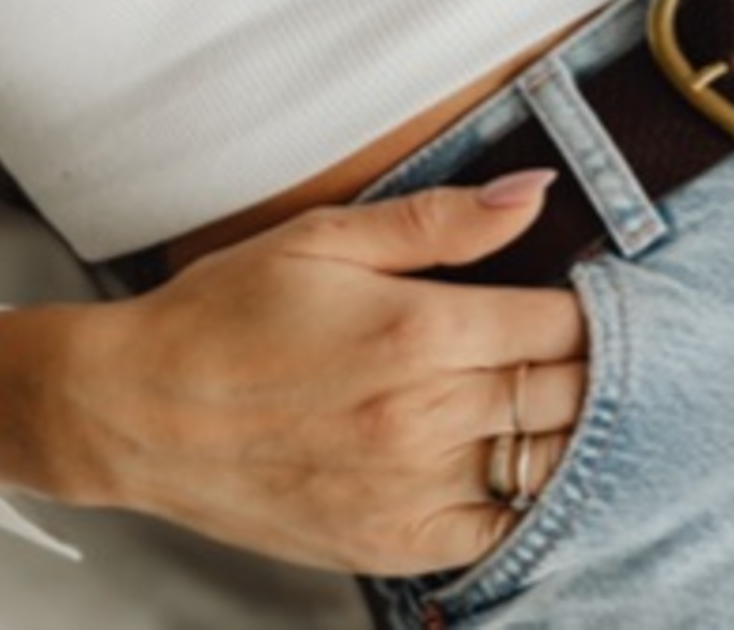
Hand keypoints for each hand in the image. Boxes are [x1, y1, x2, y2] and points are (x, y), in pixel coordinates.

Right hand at [0, 170, 587, 574]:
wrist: (134, 415)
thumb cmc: (229, 314)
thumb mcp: (327, 239)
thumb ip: (443, 220)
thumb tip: (537, 191)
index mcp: (421, 331)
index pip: (565, 324)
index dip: (597, 308)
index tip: (599, 296)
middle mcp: (428, 417)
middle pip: (570, 394)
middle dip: (596, 366)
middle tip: (599, 347)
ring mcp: (413, 489)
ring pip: (548, 464)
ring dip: (573, 432)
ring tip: (571, 401)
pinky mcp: (394, 542)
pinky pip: (501, 532)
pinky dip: (528, 499)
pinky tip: (521, 463)